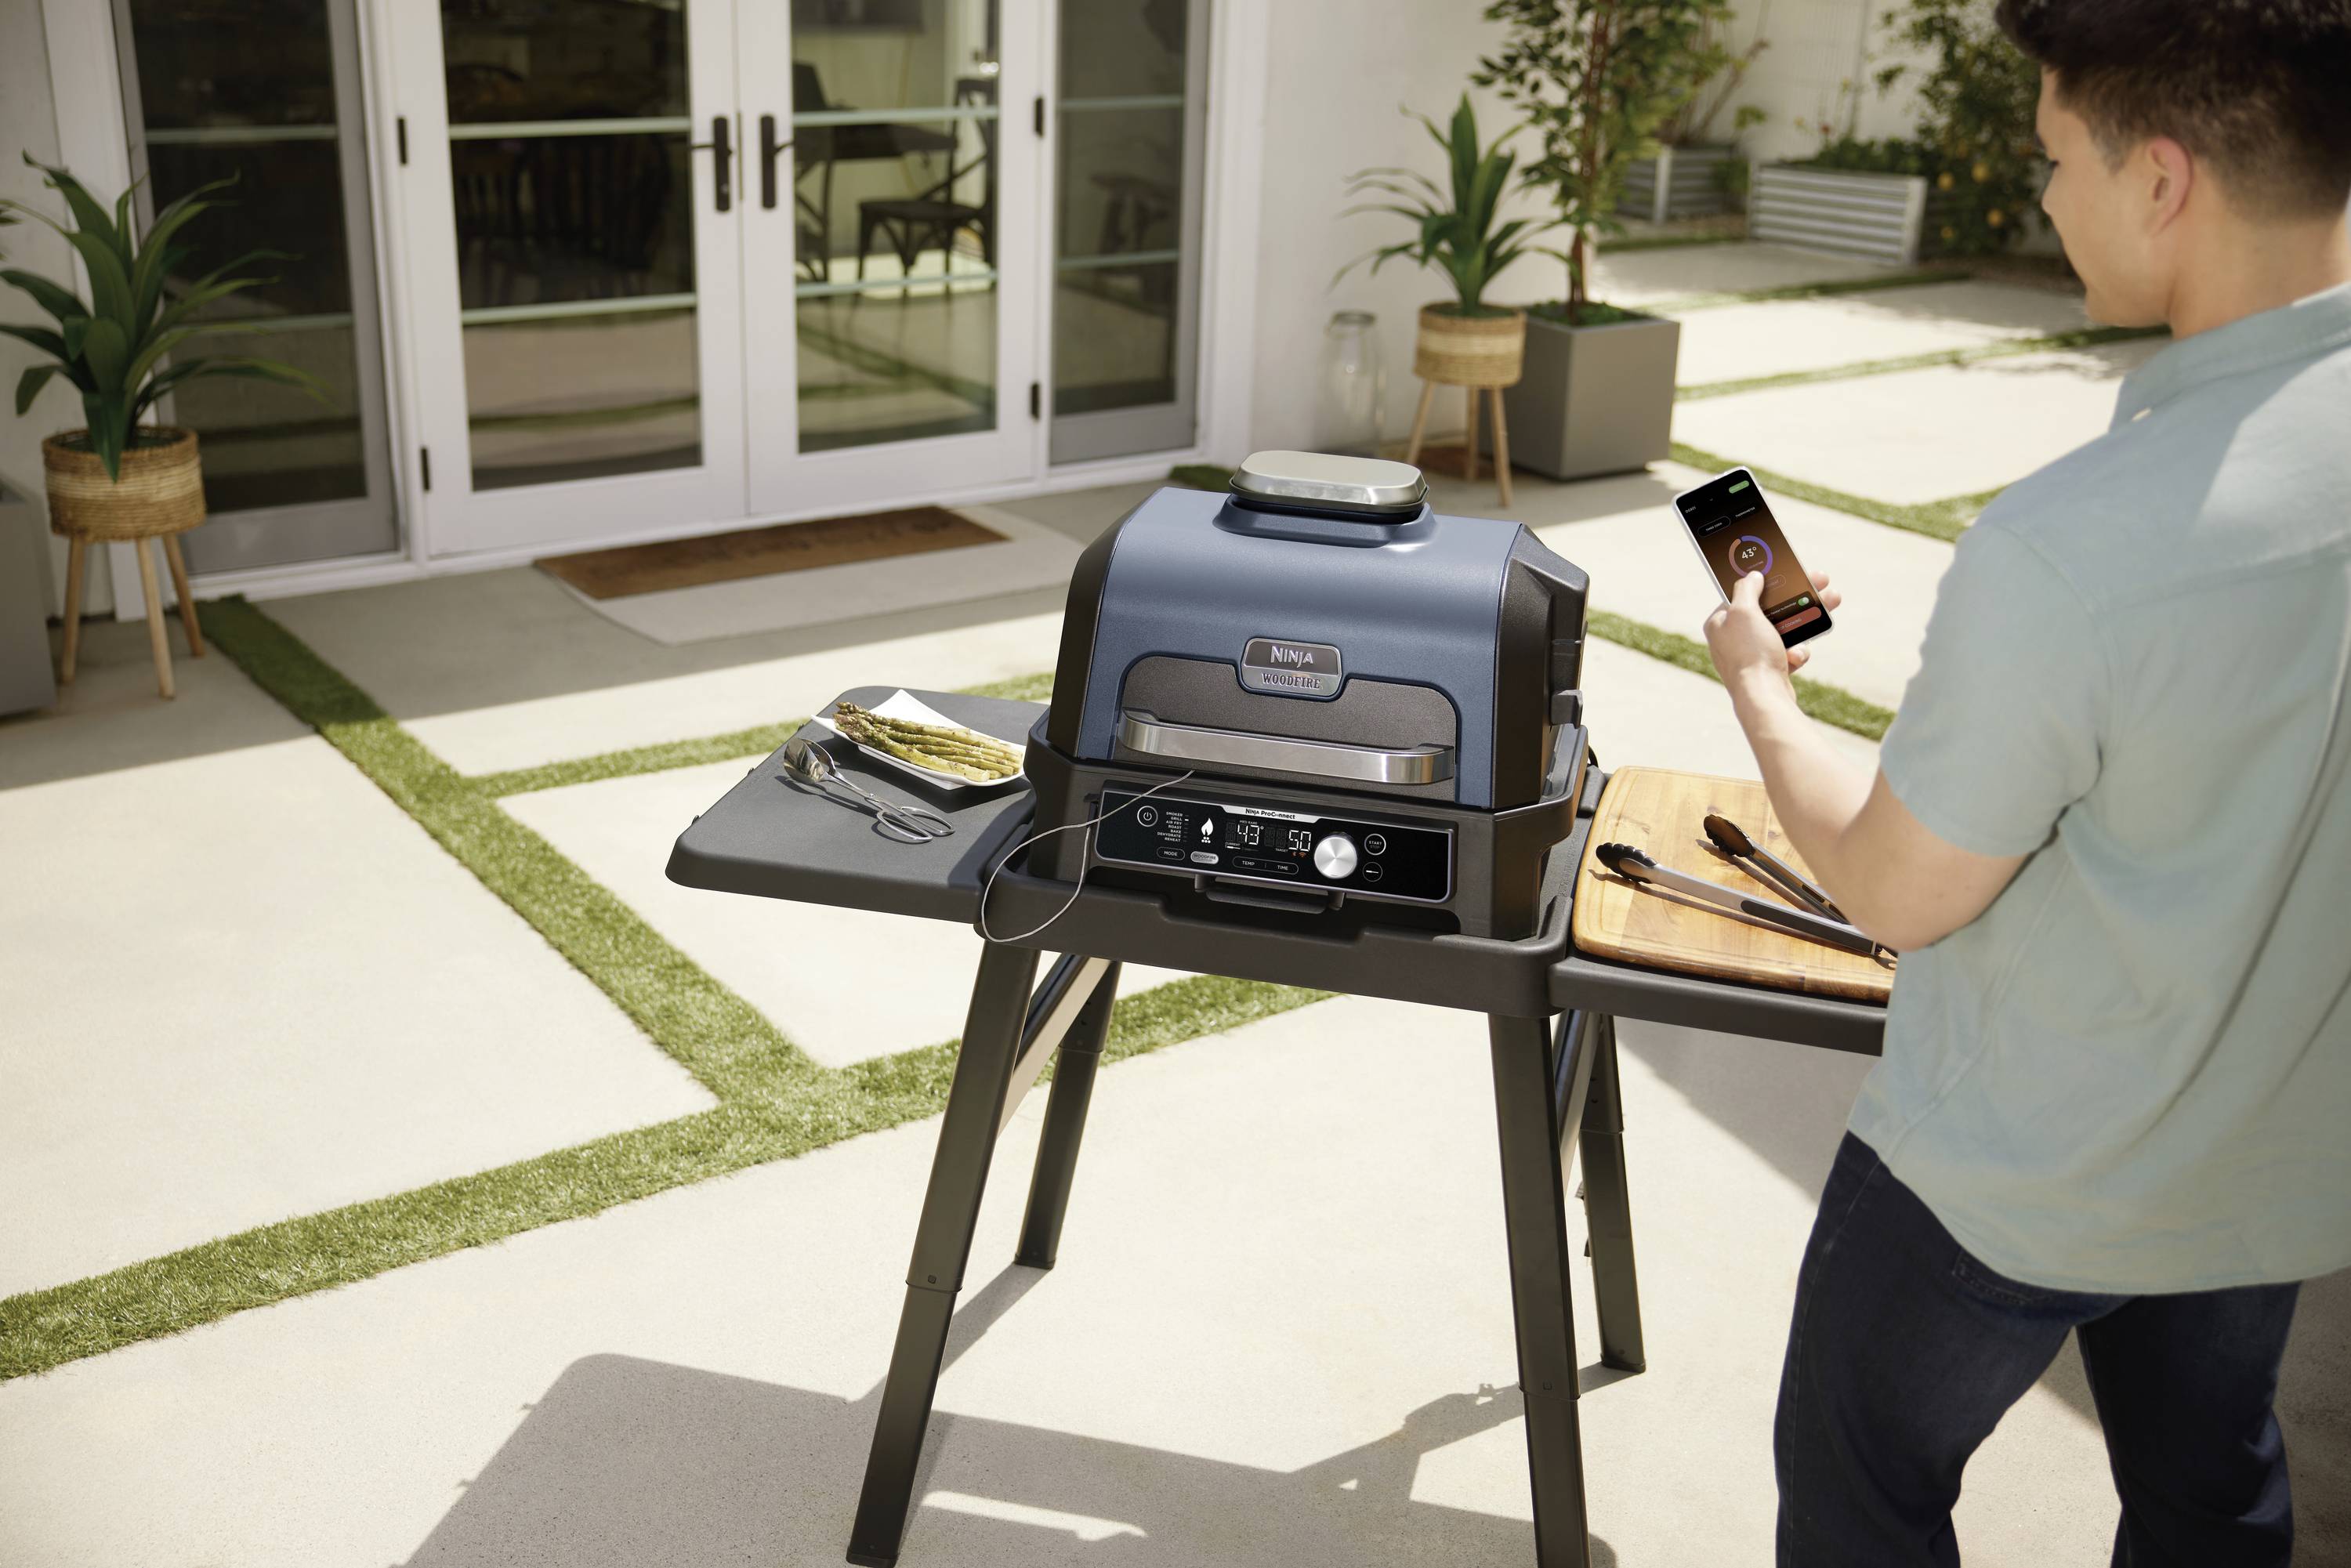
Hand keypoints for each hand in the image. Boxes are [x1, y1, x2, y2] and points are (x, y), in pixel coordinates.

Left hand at [1704, 569, 1840, 696]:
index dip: (1766, 582)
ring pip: (1784, 629)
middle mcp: (1732, 639)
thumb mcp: (1744, 612)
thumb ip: (1746, 589)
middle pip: (1769, 609)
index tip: (1786, 572)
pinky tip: (1795, 656)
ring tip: (1831, 602)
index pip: (1743, 594)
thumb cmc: (1750, 654)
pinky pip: (1788, 652)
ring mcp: (1751, 655)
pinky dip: (1796, 652)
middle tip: (1820, 582)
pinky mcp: (1768, 670)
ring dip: (1807, 619)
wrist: (1763, 698)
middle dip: (1797, 597)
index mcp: (1720, 623)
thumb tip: (1752, 576)